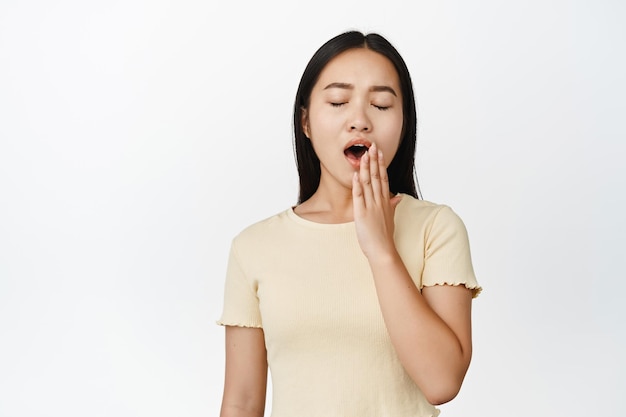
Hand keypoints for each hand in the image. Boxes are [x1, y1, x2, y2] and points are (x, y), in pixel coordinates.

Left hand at [352, 143, 402, 259]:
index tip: (379, 152)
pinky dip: (357, 185)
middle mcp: (379, 201)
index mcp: (385, 202)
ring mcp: (371, 207)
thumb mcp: (391, 219)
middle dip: (374, 160)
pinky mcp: (362, 214)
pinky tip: (355, 174)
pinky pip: (359, 196)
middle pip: (377, 177)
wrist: (383, 251)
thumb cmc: (385, 237)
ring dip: (365, 168)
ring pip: (368, 183)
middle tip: (372, 146)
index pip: (383, 178)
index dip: (381, 164)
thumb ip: (392, 206)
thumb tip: (398, 197)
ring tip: (363, 154)